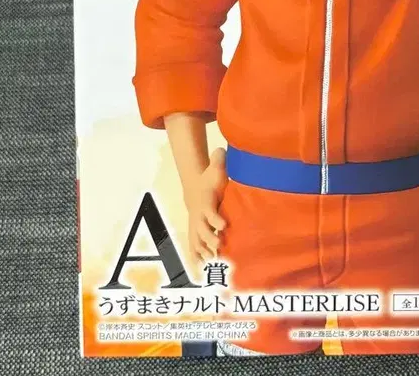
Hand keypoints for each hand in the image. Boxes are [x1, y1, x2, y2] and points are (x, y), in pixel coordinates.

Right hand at [184, 147, 227, 261]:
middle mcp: (199, 217)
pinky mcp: (196, 233)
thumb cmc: (209, 180)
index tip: (224, 226)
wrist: (195, 189)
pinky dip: (197, 258)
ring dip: (205, 252)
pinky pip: (194, 248)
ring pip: (197, 242)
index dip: (215, 219)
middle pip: (202, 231)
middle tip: (219, 245)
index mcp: (205, 203)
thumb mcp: (214, 168)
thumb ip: (219, 159)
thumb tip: (223, 149)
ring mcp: (196, 227)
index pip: (209, 212)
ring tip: (213, 262)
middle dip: (210, 239)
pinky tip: (201, 269)